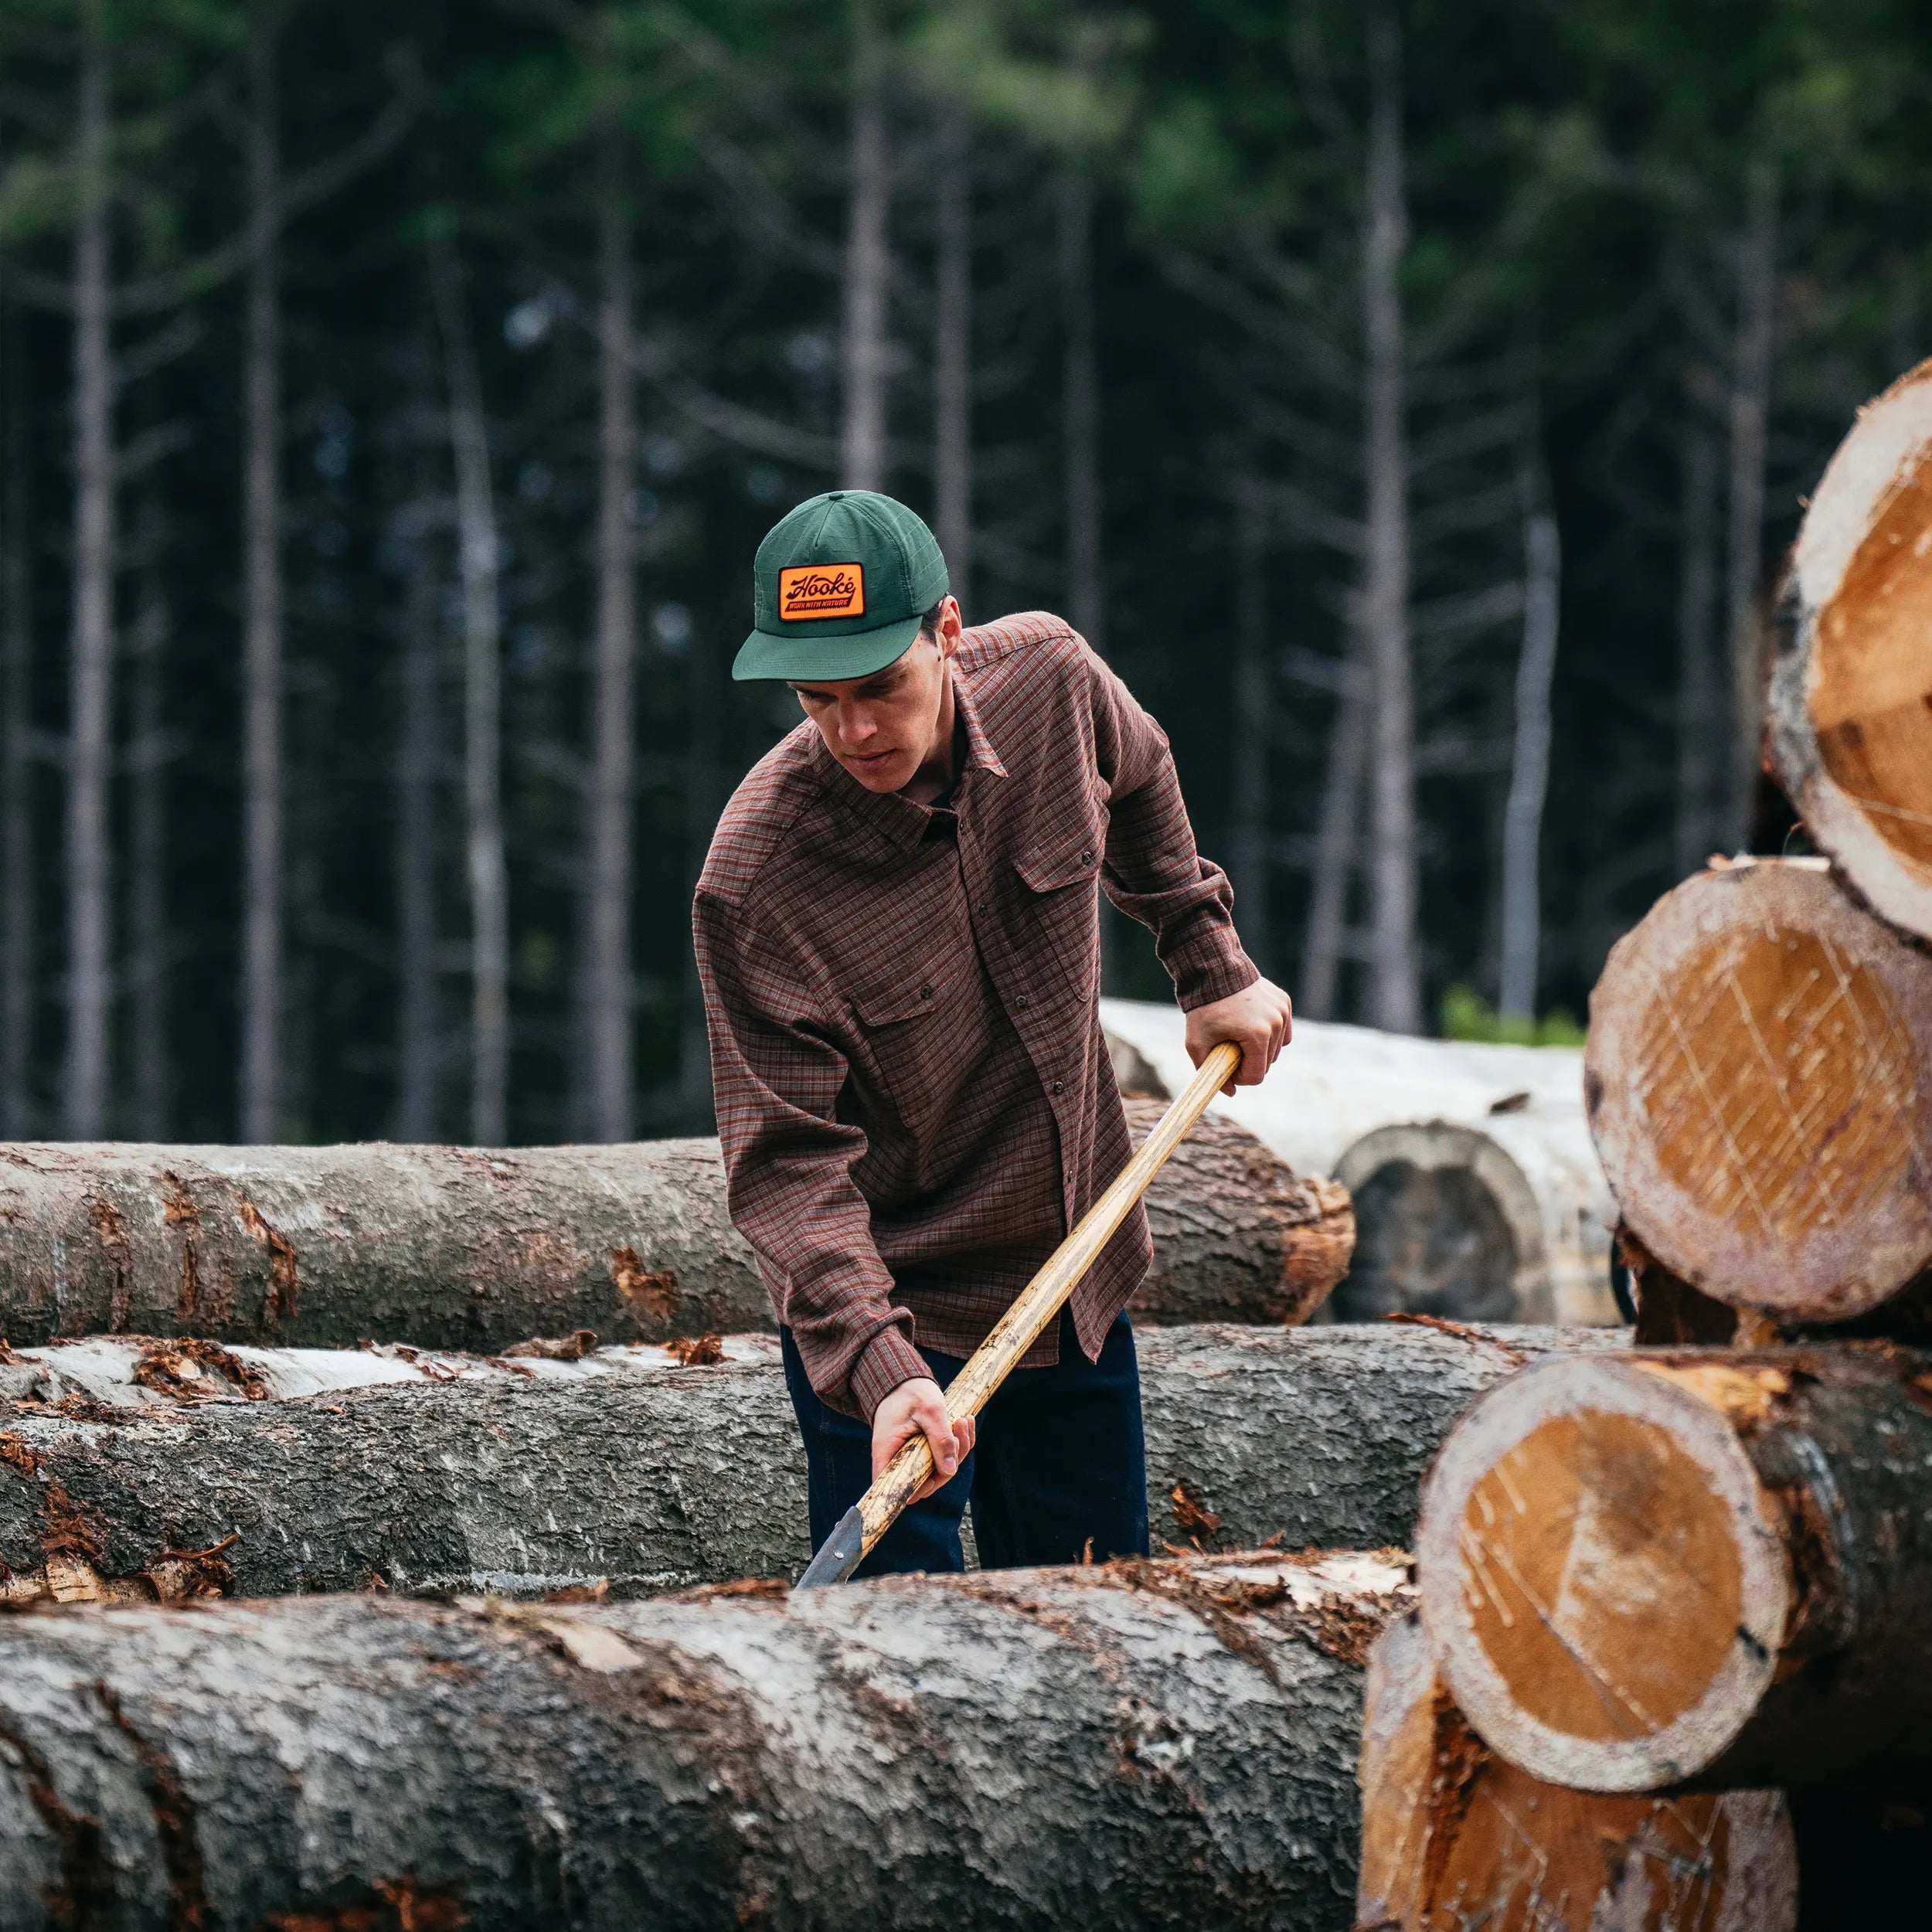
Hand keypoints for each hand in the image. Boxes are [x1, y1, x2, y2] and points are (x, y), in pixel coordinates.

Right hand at [872, 1376, 975, 1502]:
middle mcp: (899, 1458)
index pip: (897, 1487)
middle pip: (925, 1480)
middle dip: (948, 1461)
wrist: (906, 1378)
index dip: (916, 1490)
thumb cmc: (911, 1392)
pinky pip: (946, 1454)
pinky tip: (965, 1421)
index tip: (932, 1477)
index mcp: (888, 1452)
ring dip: (958, 1447)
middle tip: (957, 1432)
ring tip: (963, 1420)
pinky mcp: (926, 1447)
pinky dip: (959, 1440)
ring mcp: (914, 1454)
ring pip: (940, 1467)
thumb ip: (940, 1439)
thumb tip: (950, 1470)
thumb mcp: (930, 1411)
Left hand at [1186, 976, 1293, 1092]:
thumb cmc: (1203, 1008)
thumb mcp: (1196, 1043)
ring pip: (1277, 1048)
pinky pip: (1283, 1030)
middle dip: (1248, 1062)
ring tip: (1238, 1034)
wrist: (1213, 969)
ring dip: (1259, 1048)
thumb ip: (1210, 1071)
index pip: (1257, 1075)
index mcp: (1257, 1035)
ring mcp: (1282, 1011)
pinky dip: (1270, 1033)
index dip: (1240, 1077)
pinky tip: (1252, 1025)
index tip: (1227, 1067)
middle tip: (1229, 1048)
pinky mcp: (1284, 1002)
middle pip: (1267, 1063)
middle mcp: (1275, 1023)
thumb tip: (1230, 1092)